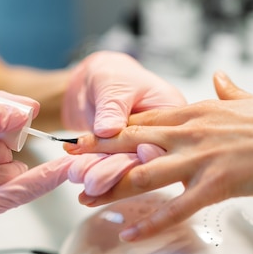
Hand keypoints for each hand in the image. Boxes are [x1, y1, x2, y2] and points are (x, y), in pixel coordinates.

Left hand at [62, 51, 185, 195]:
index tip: (116, 159)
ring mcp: (147, 149)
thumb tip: (108, 130)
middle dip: (117, 168)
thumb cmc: (111, 76)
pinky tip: (78, 174)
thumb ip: (111, 107)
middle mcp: (166, 135)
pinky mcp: (128, 159)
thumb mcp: (112, 85)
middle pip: (147, 160)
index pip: (163, 138)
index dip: (141, 153)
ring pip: (129, 169)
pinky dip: (95, 172)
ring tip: (79, 175)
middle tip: (91, 178)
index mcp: (174, 112)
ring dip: (103, 174)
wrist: (92, 85)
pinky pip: (115, 171)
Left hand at [65, 72, 252, 240]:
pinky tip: (130, 234)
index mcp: (200, 111)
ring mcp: (203, 158)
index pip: (144, 120)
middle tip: (69, 163)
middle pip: (134, 144)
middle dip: (98, 154)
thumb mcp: (251, 100)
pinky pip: (176, 208)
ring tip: (86, 201)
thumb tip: (219, 76)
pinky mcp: (218, 184)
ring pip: (145, 175)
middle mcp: (193, 132)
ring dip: (113, 189)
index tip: (88, 136)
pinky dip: (151, 223)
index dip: (113, 129)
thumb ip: (229, 91)